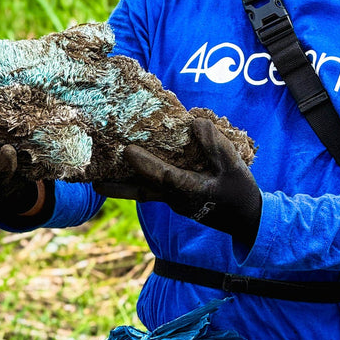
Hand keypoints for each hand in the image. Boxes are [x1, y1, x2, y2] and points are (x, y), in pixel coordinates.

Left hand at [94, 118, 261, 245]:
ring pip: (143, 193)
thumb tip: (195, 122)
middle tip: (94, 182)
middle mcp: (177, 199)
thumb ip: (216, 145)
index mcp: (192, 191)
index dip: (146, 165)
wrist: (245, 218)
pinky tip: (121, 174)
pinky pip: (149, 190)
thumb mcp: (234, 165)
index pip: (165, 177)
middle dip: (119, 187)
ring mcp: (174, 201)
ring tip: (95, 182)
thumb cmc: (239, 189)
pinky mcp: (174, 198)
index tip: (128, 151)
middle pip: (143, 192)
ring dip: (121, 188)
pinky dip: (135, 183)